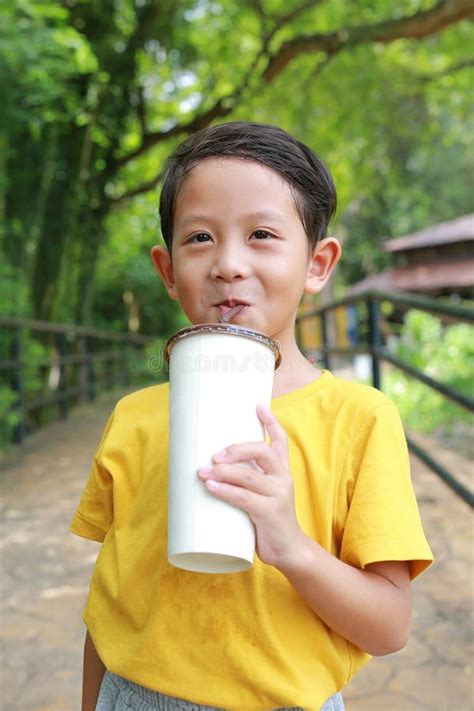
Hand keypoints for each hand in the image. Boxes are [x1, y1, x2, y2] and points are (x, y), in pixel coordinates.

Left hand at [197, 403, 303, 567]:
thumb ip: (246, 481)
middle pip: (262, 451)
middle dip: (236, 448)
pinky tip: (210, 486)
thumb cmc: (269, 520)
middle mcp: (282, 478)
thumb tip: (209, 468)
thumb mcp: (263, 494)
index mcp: (281, 471)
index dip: (270, 421)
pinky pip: (244, 498)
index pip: (280, 440)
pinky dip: (224, 491)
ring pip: (248, 475)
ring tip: (202, 471)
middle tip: (214, 454)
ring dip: (222, 471)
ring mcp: (278, 495)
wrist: (289, 550)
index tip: (258, 405)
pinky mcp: (270, 513)